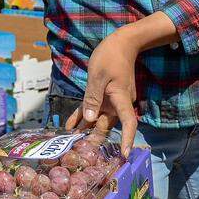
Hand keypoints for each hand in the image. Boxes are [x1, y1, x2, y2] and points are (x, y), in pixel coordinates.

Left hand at [66, 31, 139, 157]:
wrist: (121, 43)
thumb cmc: (110, 57)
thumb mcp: (98, 76)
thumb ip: (92, 97)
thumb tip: (90, 119)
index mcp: (120, 99)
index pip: (128, 124)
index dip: (128, 139)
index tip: (126, 155)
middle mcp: (117, 103)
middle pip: (108, 126)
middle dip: (96, 140)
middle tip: (83, 155)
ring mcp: (111, 100)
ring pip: (98, 119)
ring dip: (86, 130)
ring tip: (72, 144)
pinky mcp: (104, 95)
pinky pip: (92, 109)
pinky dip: (82, 116)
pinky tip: (70, 126)